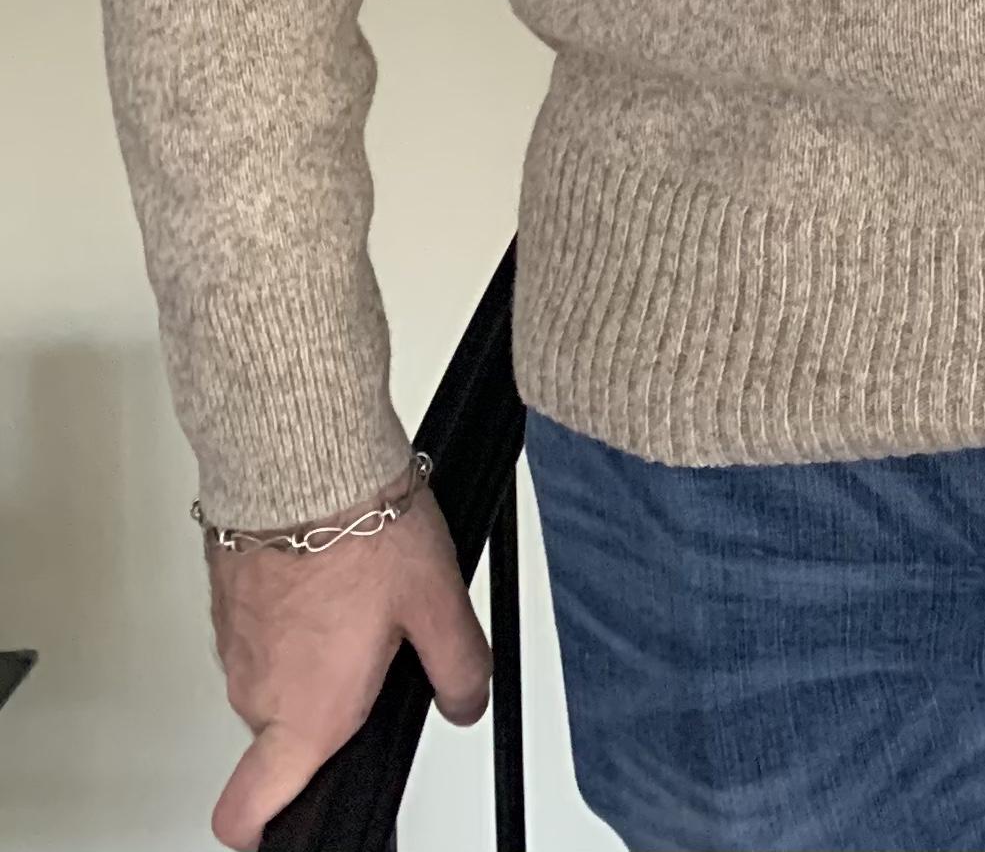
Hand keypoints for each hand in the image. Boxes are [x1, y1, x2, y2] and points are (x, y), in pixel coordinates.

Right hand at [207, 482, 489, 850]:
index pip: (249, 816)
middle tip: (376, 653)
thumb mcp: (438, 603)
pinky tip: (331, 572)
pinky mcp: (225, 604)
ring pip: (273, 679)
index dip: (267, 830)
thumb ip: (458, 667)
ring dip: (311, 655)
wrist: (304, 462)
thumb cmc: (361, 530)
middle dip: (329, 706)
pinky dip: (291, 616)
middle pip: (283, 737)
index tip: (298, 817)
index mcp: (307, 714)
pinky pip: (259, 633)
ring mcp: (232, 648)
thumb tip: (466, 704)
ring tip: (359, 597)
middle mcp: (257, 693)